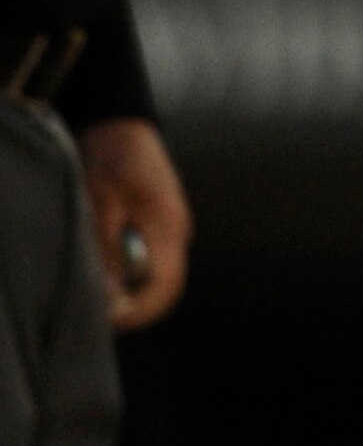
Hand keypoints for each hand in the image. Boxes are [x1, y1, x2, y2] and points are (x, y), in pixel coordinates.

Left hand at [76, 118, 192, 327]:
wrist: (122, 125)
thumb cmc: (110, 159)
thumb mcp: (100, 204)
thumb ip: (109, 252)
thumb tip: (111, 297)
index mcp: (168, 227)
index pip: (165, 286)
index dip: (140, 311)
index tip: (111, 319)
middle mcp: (179, 231)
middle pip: (169, 287)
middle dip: (140, 308)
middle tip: (105, 315)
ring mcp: (175, 228)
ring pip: (164, 276)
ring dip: (138, 292)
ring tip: (106, 295)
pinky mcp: (165, 224)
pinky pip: (158, 261)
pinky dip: (138, 275)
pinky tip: (114, 273)